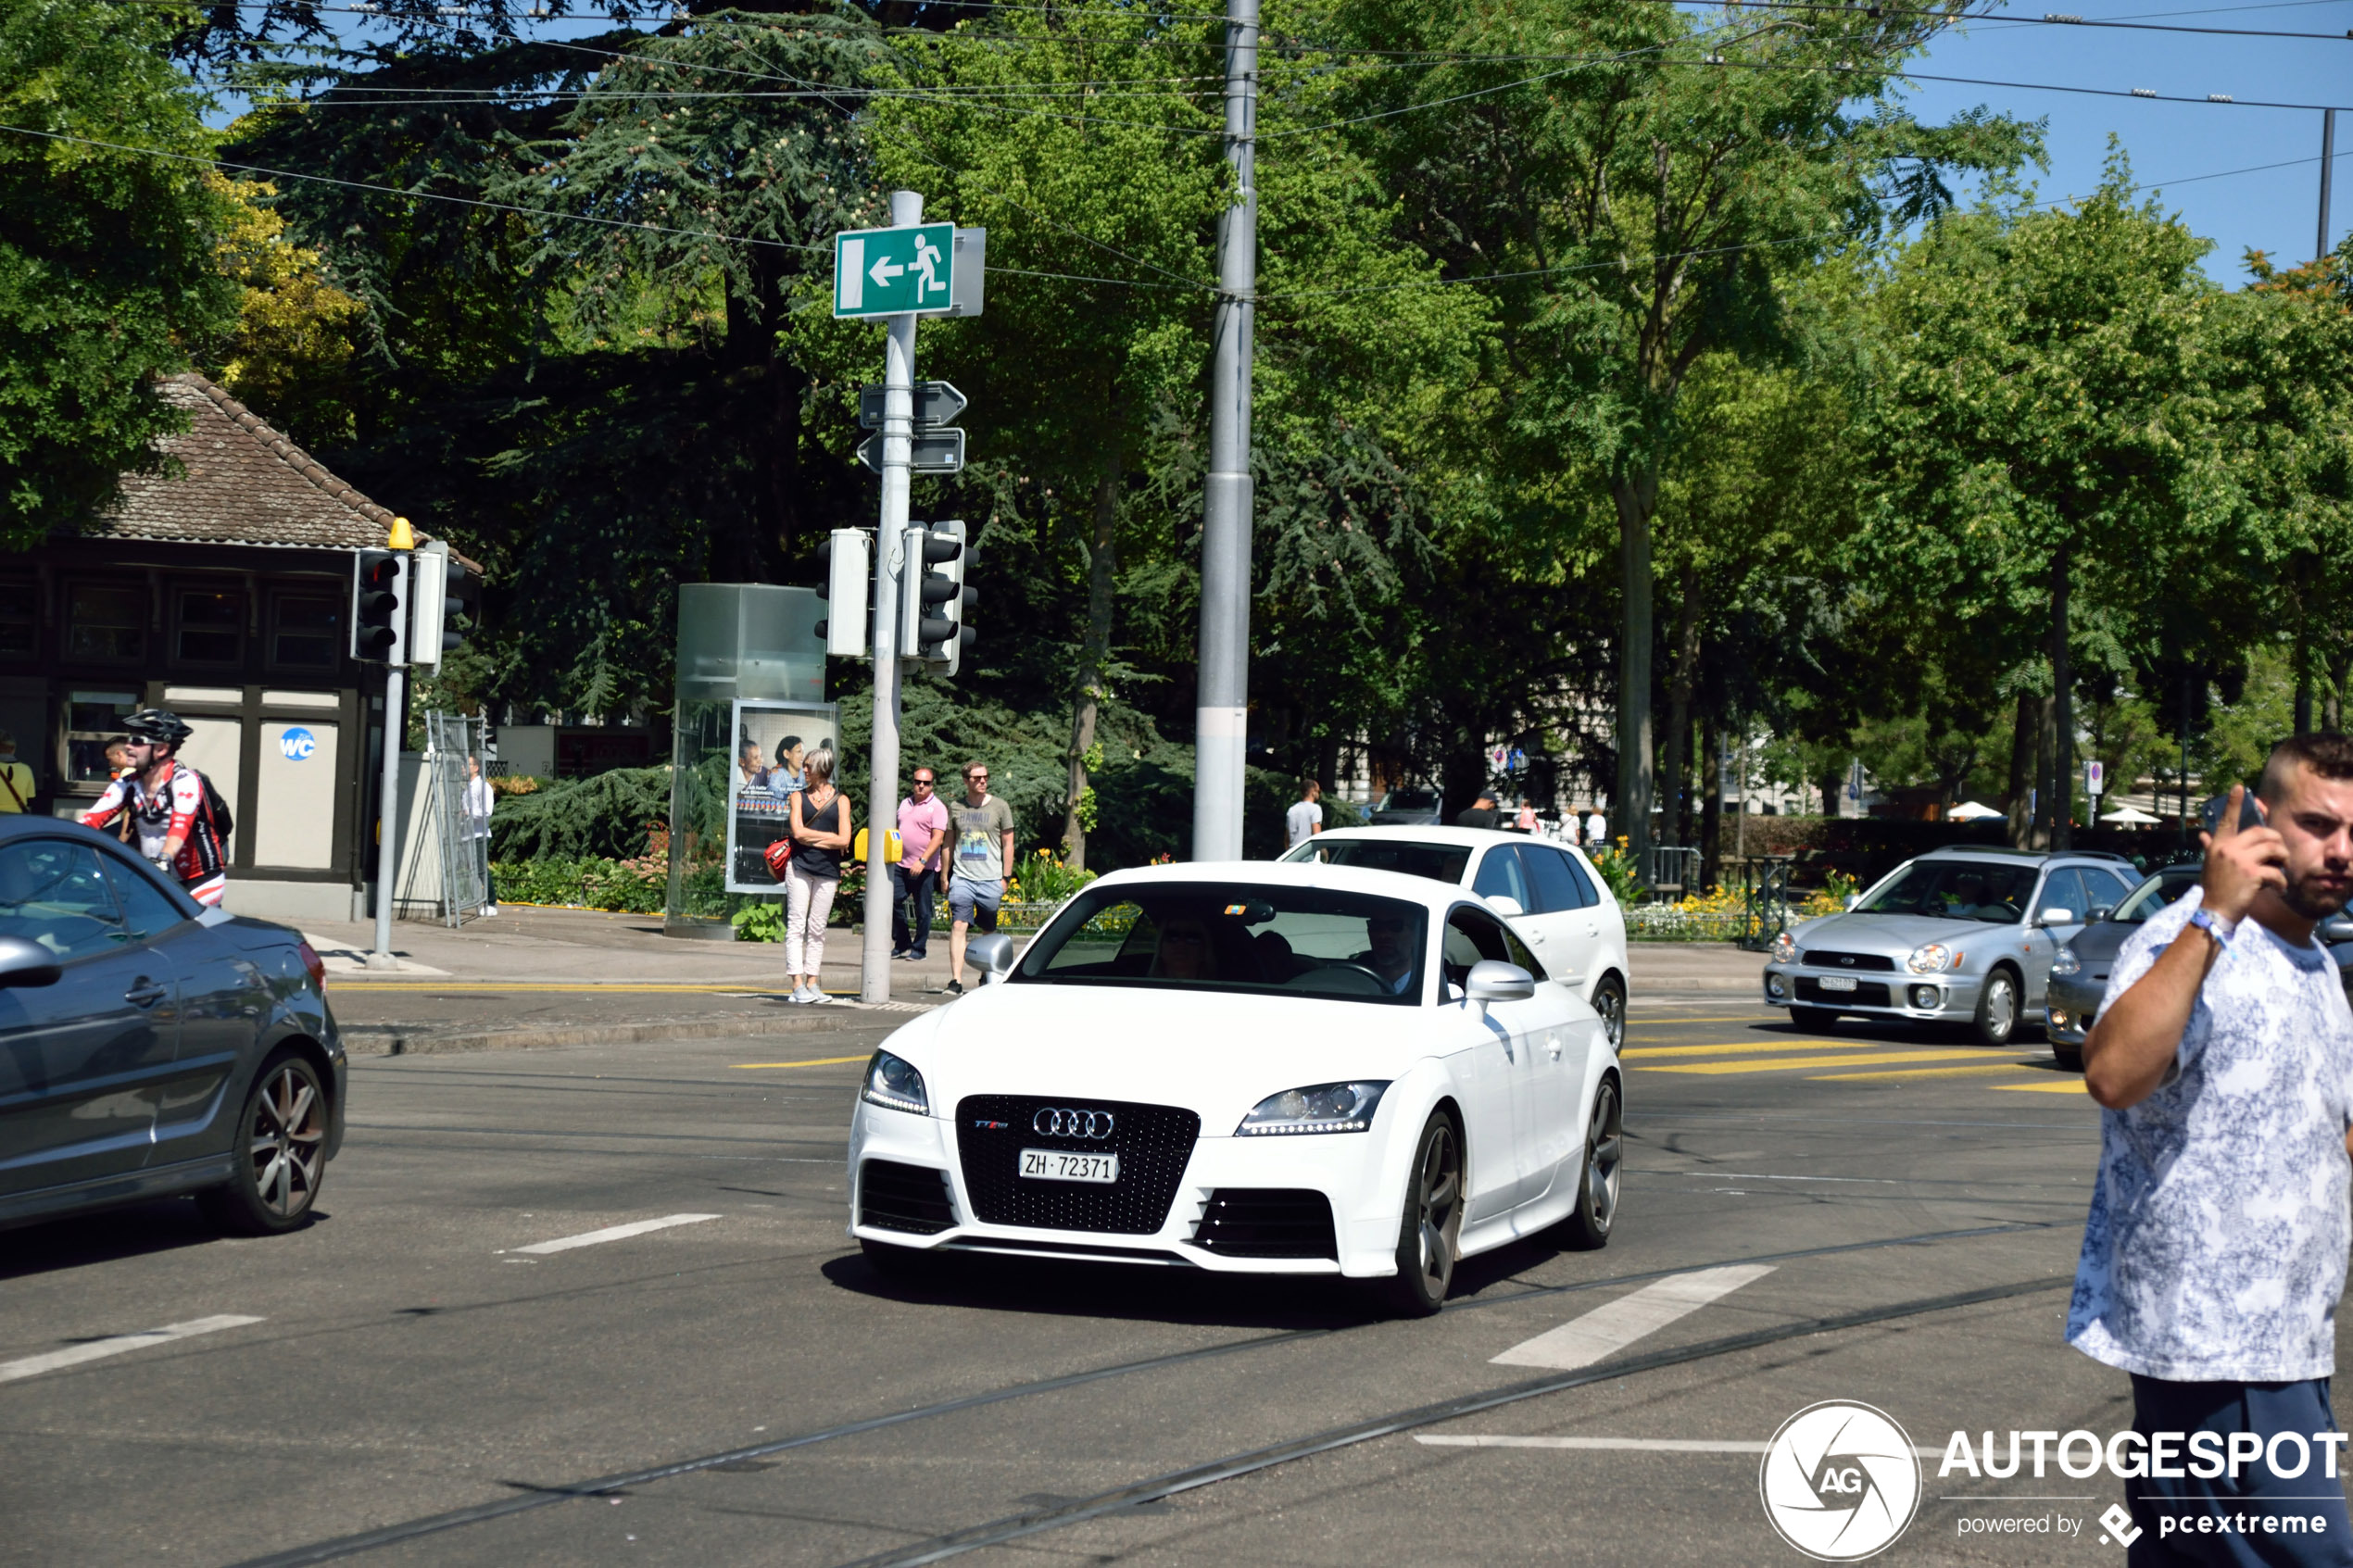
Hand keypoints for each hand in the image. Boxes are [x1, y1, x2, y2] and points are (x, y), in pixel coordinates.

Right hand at [2201, 783, 2284, 923]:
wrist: (2215, 911)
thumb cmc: (2214, 888)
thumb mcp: (2210, 865)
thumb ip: (2210, 848)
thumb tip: (2203, 835)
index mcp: (2218, 845)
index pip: (2227, 820)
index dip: (2234, 803)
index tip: (2239, 787)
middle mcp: (2228, 849)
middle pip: (2262, 833)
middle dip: (2277, 842)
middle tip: (2280, 854)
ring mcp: (2240, 861)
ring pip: (2274, 848)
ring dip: (2283, 859)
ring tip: (2281, 869)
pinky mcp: (2253, 874)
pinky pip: (2277, 871)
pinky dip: (2282, 882)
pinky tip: (2278, 889)